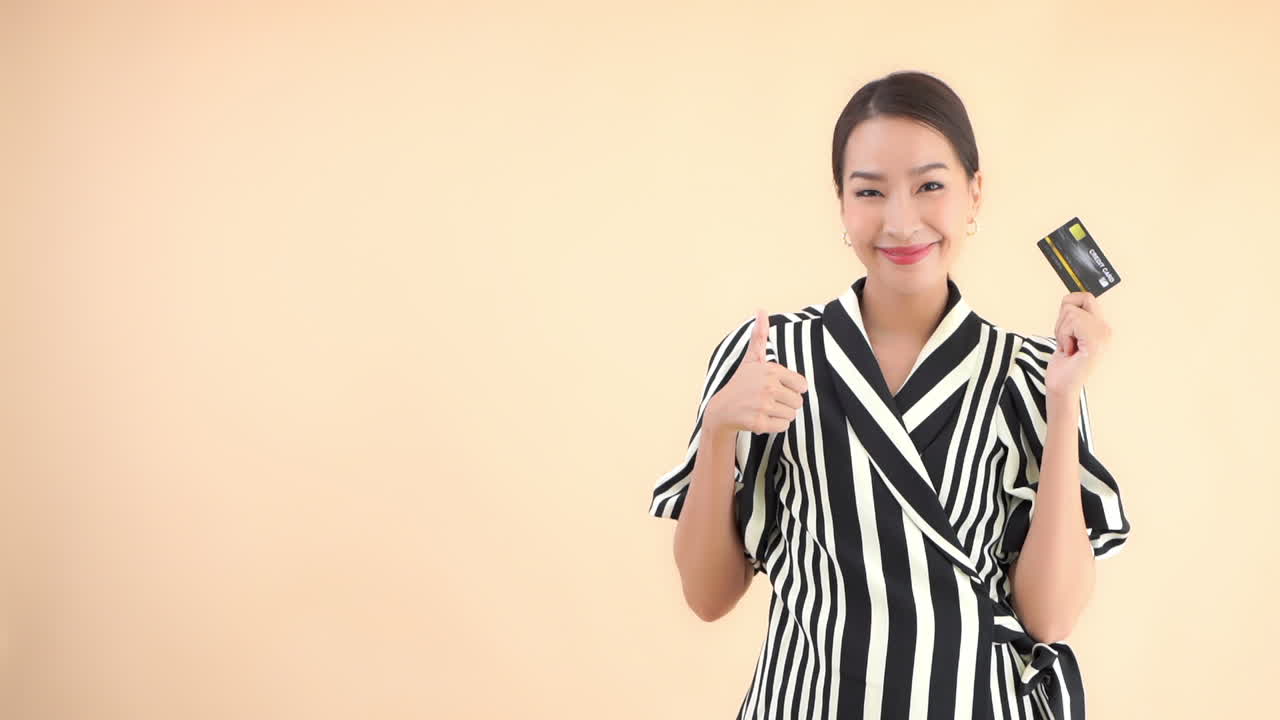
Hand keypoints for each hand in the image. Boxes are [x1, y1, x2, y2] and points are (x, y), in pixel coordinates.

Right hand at [707, 308, 809, 434]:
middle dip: (786, 403)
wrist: (721, 409)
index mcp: (771, 370)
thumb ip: (759, 335)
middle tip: (768, 400)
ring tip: (764, 409)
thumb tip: (761, 309)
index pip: (802, 386)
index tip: (776, 388)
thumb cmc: (741, 383)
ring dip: (780, 414)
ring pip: (792, 415)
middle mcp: (768, 387)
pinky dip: (775, 425)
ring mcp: (762, 406)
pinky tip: (761, 418)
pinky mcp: (759, 423)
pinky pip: (783, 426)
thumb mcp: (751, 359)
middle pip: (798, 402)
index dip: (791, 389)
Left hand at [1045, 291, 1111, 397]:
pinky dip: (1063, 335)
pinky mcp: (1096, 341)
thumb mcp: (1066, 332)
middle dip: (1063, 319)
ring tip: (1068, 347)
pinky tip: (1069, 351)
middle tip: (1067, 340)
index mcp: (1101, 327)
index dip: (1067, 310)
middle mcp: (1106, 329)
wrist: (1061, 387)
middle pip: (1079, 299)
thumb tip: (1069, 298)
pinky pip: (1072, 321)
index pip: (1084, 297)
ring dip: (1061, 331)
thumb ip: (1072, 315)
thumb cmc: (1063, 364)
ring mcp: (1103, 334)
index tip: (1067, 332)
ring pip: (1071, 311)